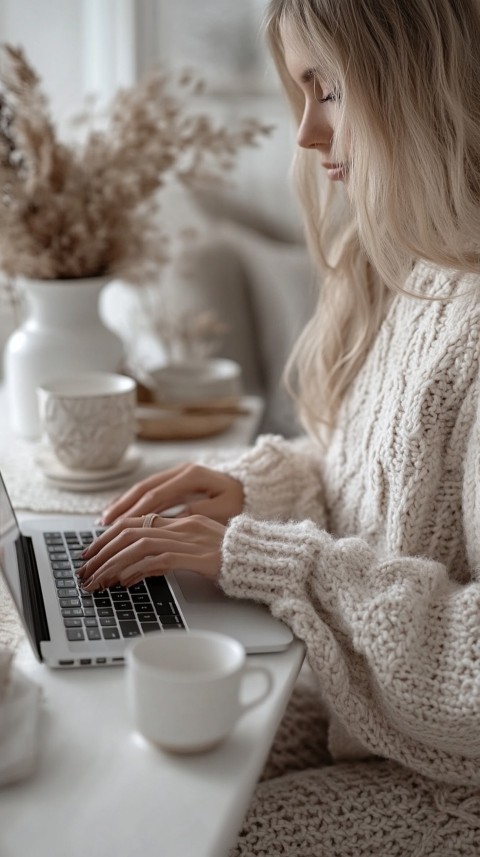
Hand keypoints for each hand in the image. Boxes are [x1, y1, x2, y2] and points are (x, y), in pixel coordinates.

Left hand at [77, 514, 225, 590]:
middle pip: (131, 530)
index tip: (90, 553)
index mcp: (183, 521)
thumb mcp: (197, 552)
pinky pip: (161, 560)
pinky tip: (126, 582)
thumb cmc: (234, 561)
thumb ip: (170, 554)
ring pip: (140, 545)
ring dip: (113, 564)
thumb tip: (133, 570)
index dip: (108, 536)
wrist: (267, 561)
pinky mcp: (200, 556)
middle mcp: (184, 525)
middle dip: (102, 551)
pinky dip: (139, 570)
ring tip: (98, 581)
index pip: (136, 521)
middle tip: (85, 570)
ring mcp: (192, 539)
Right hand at [100, 463, 243, 525]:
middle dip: (123, 506)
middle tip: (104, 523)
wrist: (252, 488)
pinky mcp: (176, 481)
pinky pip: (149, 491)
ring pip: (143, 488)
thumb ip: (197, 511)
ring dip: (124, 503)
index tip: (121, 524)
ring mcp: (177, 474)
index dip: (137, 510)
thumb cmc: (240, 502)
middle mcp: (181, 470)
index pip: (157, 494)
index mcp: (192, 475)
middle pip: (144, 487)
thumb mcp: (224, 509)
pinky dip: (133, 502)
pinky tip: (120, 513)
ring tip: (105, 519)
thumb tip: (170, 519)